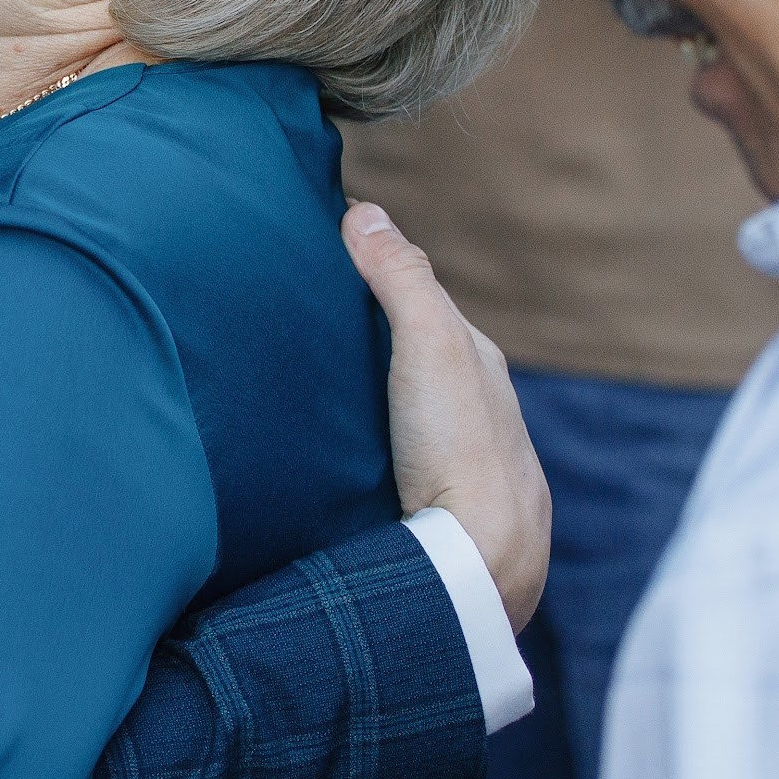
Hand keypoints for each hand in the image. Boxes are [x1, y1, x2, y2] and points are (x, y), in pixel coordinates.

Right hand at [344, 201, 548, 632]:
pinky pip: (394, 464)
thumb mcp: (429, 344)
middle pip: (412, 363)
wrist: (478, 568)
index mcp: (479, 367)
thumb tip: (363, 210)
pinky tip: (333, 459)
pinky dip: (365, 450)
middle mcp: (476, 413)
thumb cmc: (459, 451)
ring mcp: (455, 466)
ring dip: (363, 404)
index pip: (422, 306)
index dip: (375, 282)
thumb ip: (400, 278)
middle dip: (367, 345)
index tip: (321, 265)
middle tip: (299, 329)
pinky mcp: (432, 514)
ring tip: (304, 396)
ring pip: (404, 418)